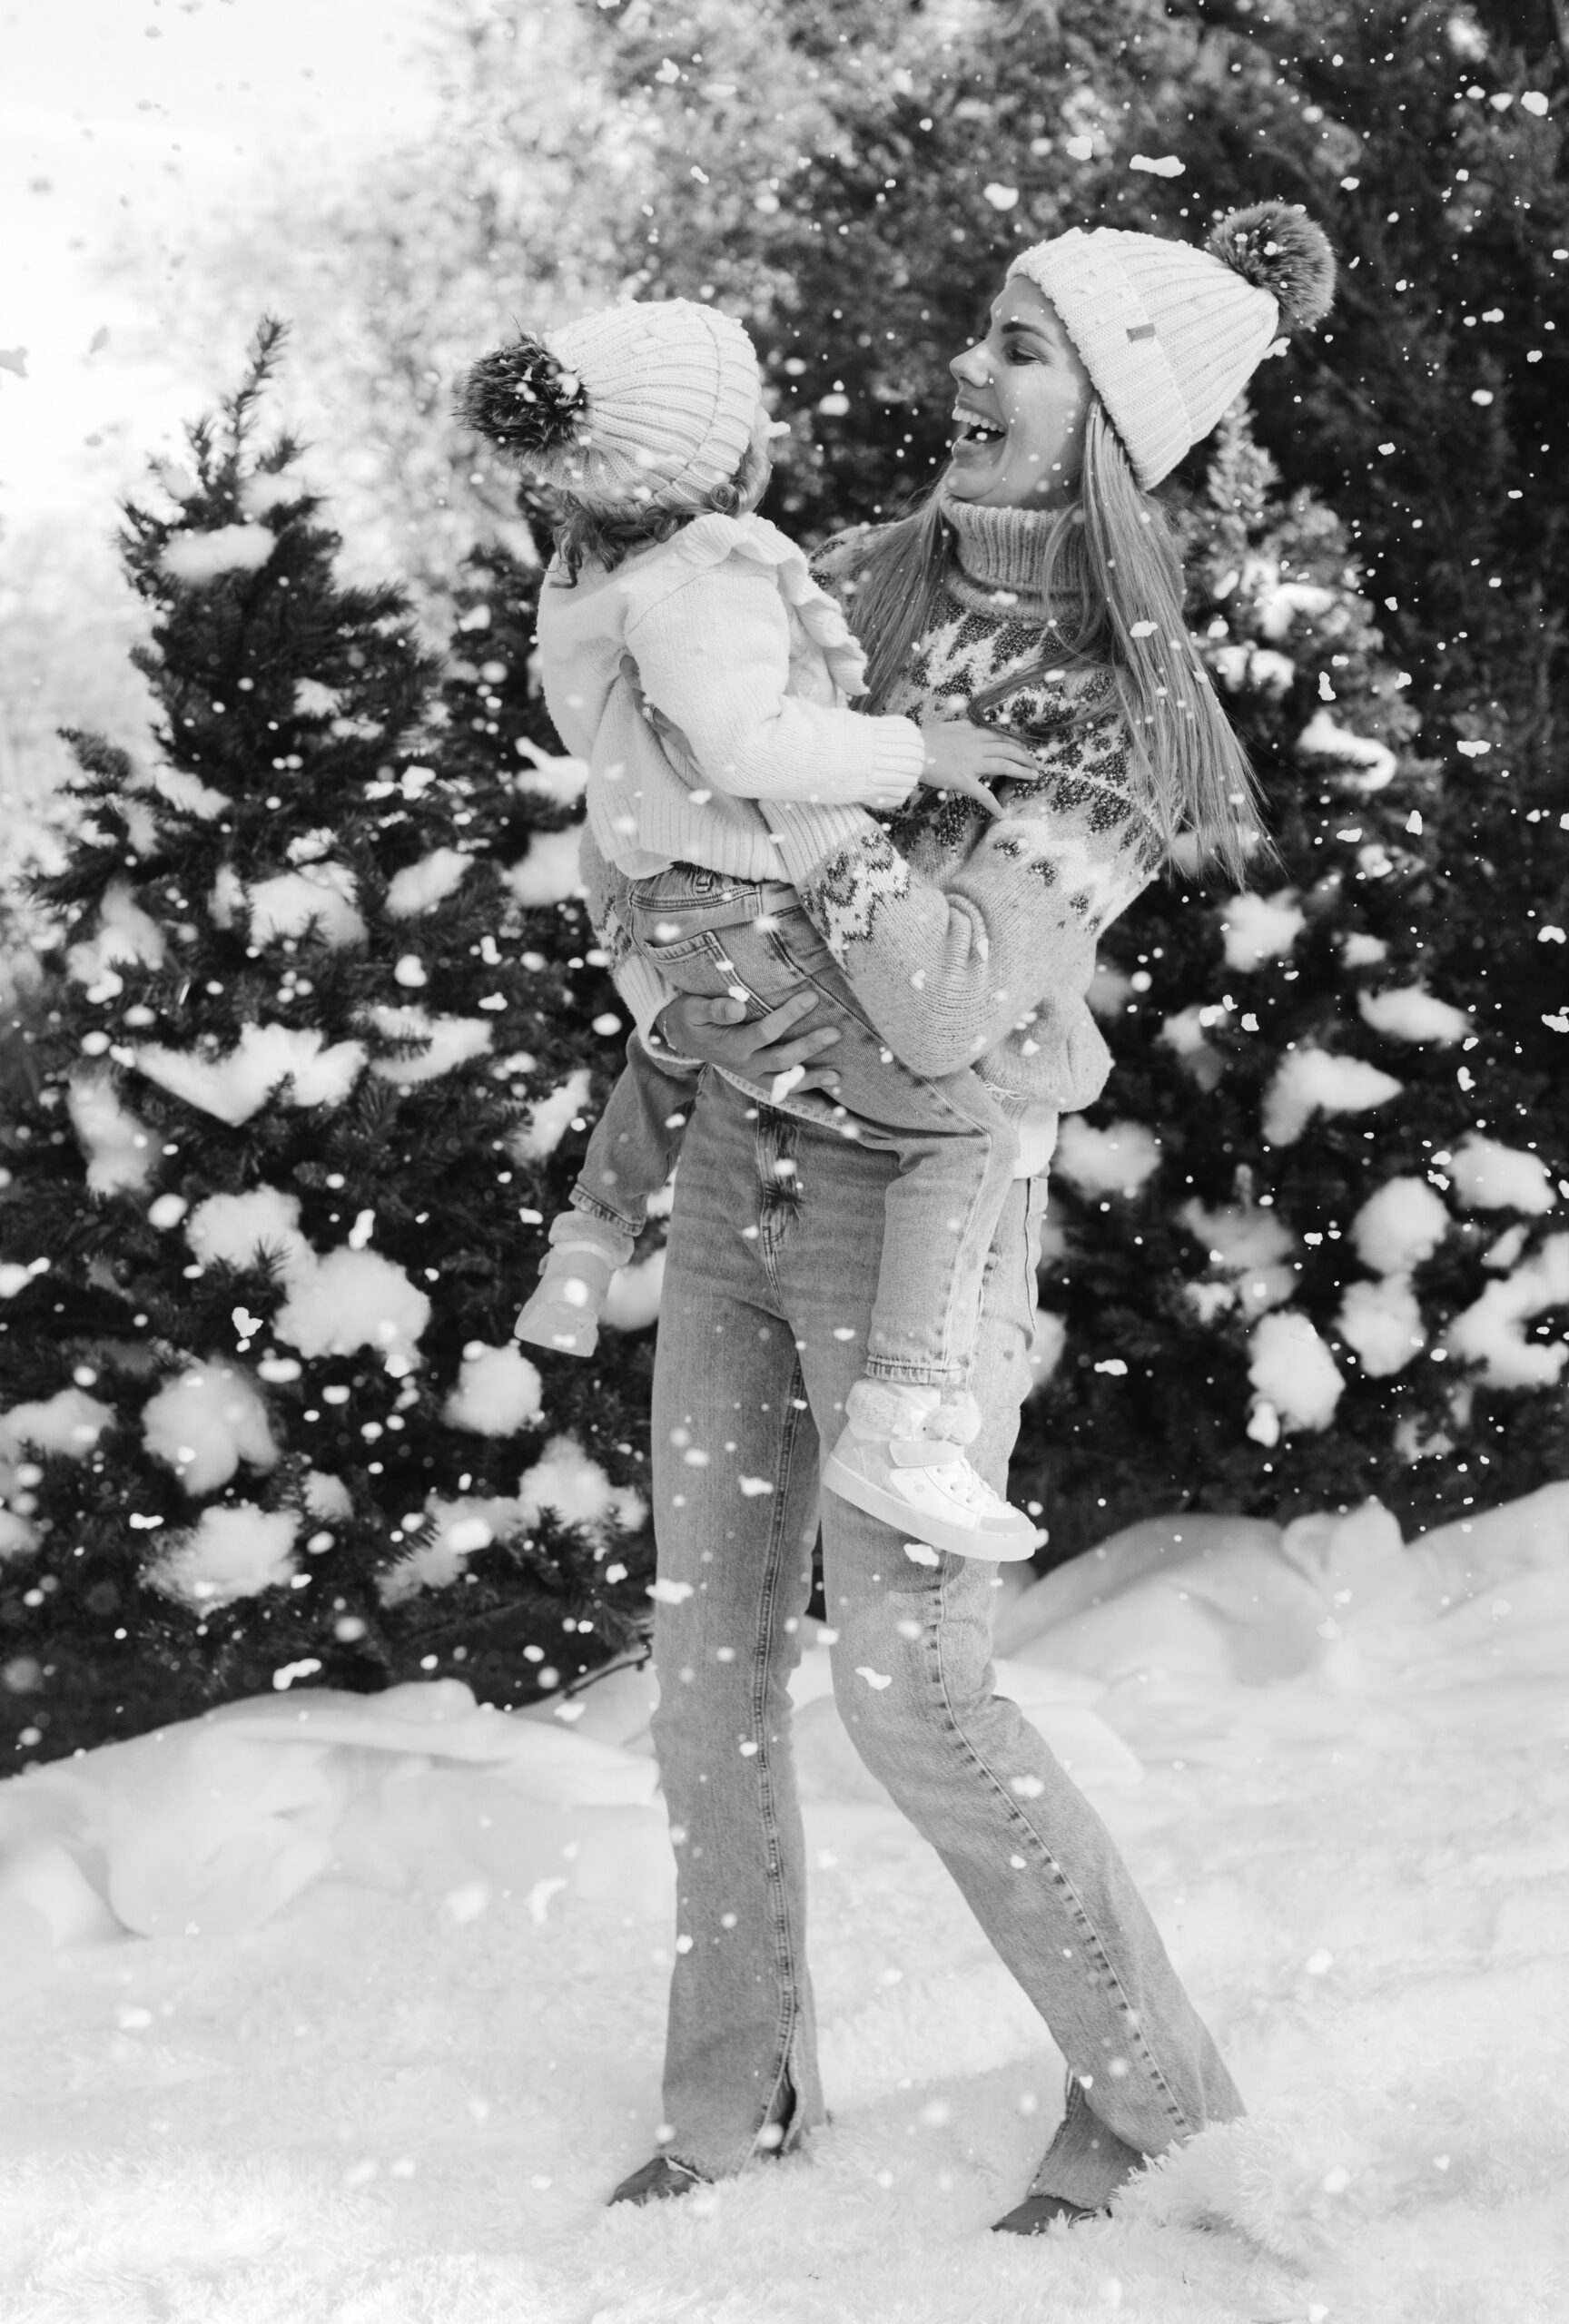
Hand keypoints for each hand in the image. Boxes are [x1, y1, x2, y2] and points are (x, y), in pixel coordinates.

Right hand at [654, 988, 841, 1099]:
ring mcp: (752, 1075)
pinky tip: (828, 1106)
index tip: (811, 997)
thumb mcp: (693, 1008)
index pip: (765, 1031)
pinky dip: (806, 1101)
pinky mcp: (758, 1079)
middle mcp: (745, 1064)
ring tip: (837, 1077)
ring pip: (785, 1082)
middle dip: (809, 1047)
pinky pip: (783, 1093)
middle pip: (781, 1058)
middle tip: (835, 1033)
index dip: (788, 1015)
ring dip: (812, 1080)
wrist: (682, 1038)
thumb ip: (714, 1009)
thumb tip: (738, 1007)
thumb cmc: (691, 1017)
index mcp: (732, 1044)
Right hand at [918, 717, 1036, 817]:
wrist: (910, 751)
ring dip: (1022, 771)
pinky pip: (983, 795)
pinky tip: (1002, 814)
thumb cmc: (923, 740)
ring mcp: (971, 763)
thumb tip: (971, 727)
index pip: (999, 736)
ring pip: (1004, 765)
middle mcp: (975, 746)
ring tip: (1033, 776)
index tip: (1023, 748)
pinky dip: (994, 805)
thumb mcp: (947, 727)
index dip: (1014, 742)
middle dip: (1025, 755)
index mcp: (971, 732)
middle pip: (1008, 748)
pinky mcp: (963, 780)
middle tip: (1036, 763)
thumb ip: (962, 727)